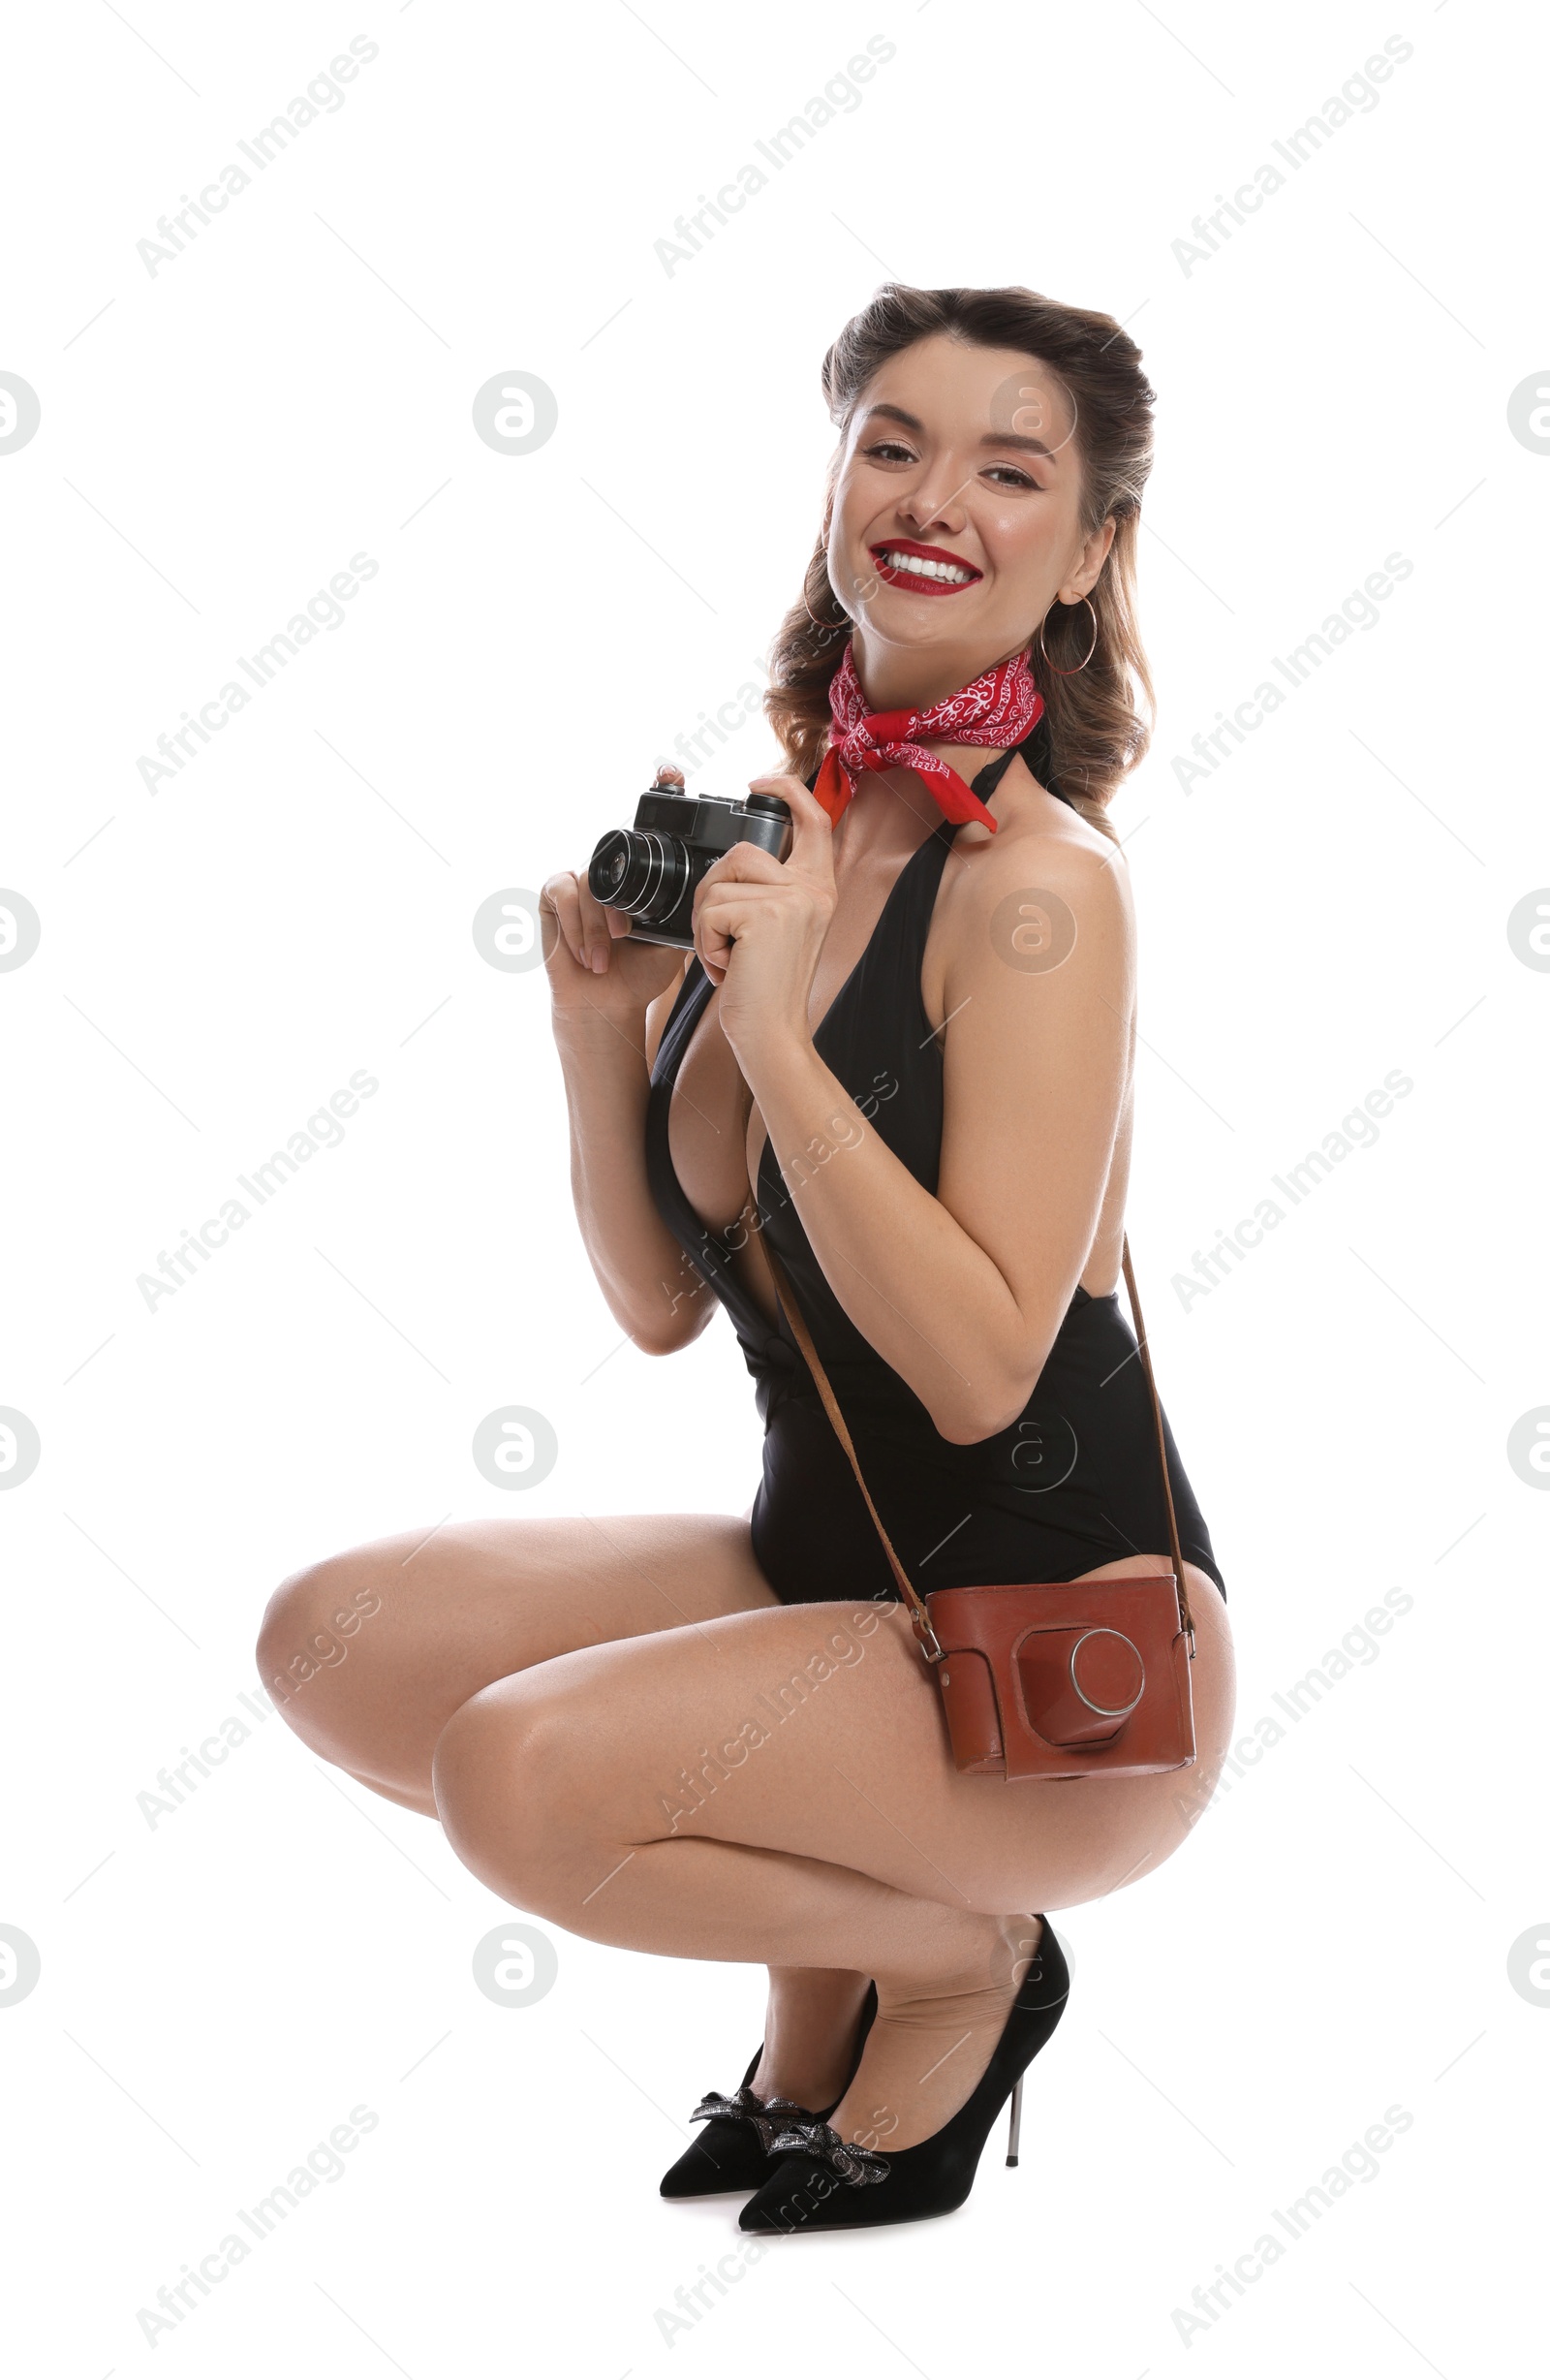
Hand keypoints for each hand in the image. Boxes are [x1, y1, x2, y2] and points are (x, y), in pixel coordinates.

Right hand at [542, 765, 686, 1021]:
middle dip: (622, 891)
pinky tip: (591, 958)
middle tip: (632, 930)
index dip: (660, 792)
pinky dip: (579, 929)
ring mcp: (580, 877)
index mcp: (643, 873)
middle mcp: (611, 868)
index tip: (671, 771)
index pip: (647, 828)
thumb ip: (694, 910)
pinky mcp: (552, 894)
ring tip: (615, 953)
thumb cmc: (643, 970)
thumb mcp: (678, 936)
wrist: (610, 1003)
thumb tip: (728, 891)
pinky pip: (564, 895)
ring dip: (603, 925)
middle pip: (617, 858)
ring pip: (592, 883)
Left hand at [692, 775, 835, 1064]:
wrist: (772, 1033)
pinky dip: (706, 943)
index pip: (814, 819)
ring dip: (708, 922)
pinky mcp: (765, 915)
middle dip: (715, 890)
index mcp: (819, 888)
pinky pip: (711, 910)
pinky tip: (728, 966)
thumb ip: (770, 890)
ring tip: (729, 955)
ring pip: (719, 882)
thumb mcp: (779, 930)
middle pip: (743, 851)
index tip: (758, 782)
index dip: (788, 789)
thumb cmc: (766, 989)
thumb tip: (734, 860)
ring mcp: (792, 899)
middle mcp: (813, 889)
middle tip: (723, 936)